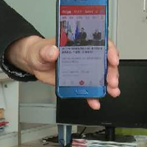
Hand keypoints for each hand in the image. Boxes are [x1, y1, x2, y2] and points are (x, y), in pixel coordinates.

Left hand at [6, 36, 120, 108]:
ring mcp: (83, 69)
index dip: (110, 50)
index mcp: (79, 44)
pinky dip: (93, 97)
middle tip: (112, 81)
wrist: (34, 63)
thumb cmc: (40, 52)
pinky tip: (95, 103)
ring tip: (112, 91)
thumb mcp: (41, 50)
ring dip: (109, 85)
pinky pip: (88, 90)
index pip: (100, 43)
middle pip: (104, 61)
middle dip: (112, 72)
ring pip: (101, 76)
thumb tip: (53, 51)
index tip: (113, 59)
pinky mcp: (78, 82)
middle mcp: (85, 55)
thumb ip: (47, 50)